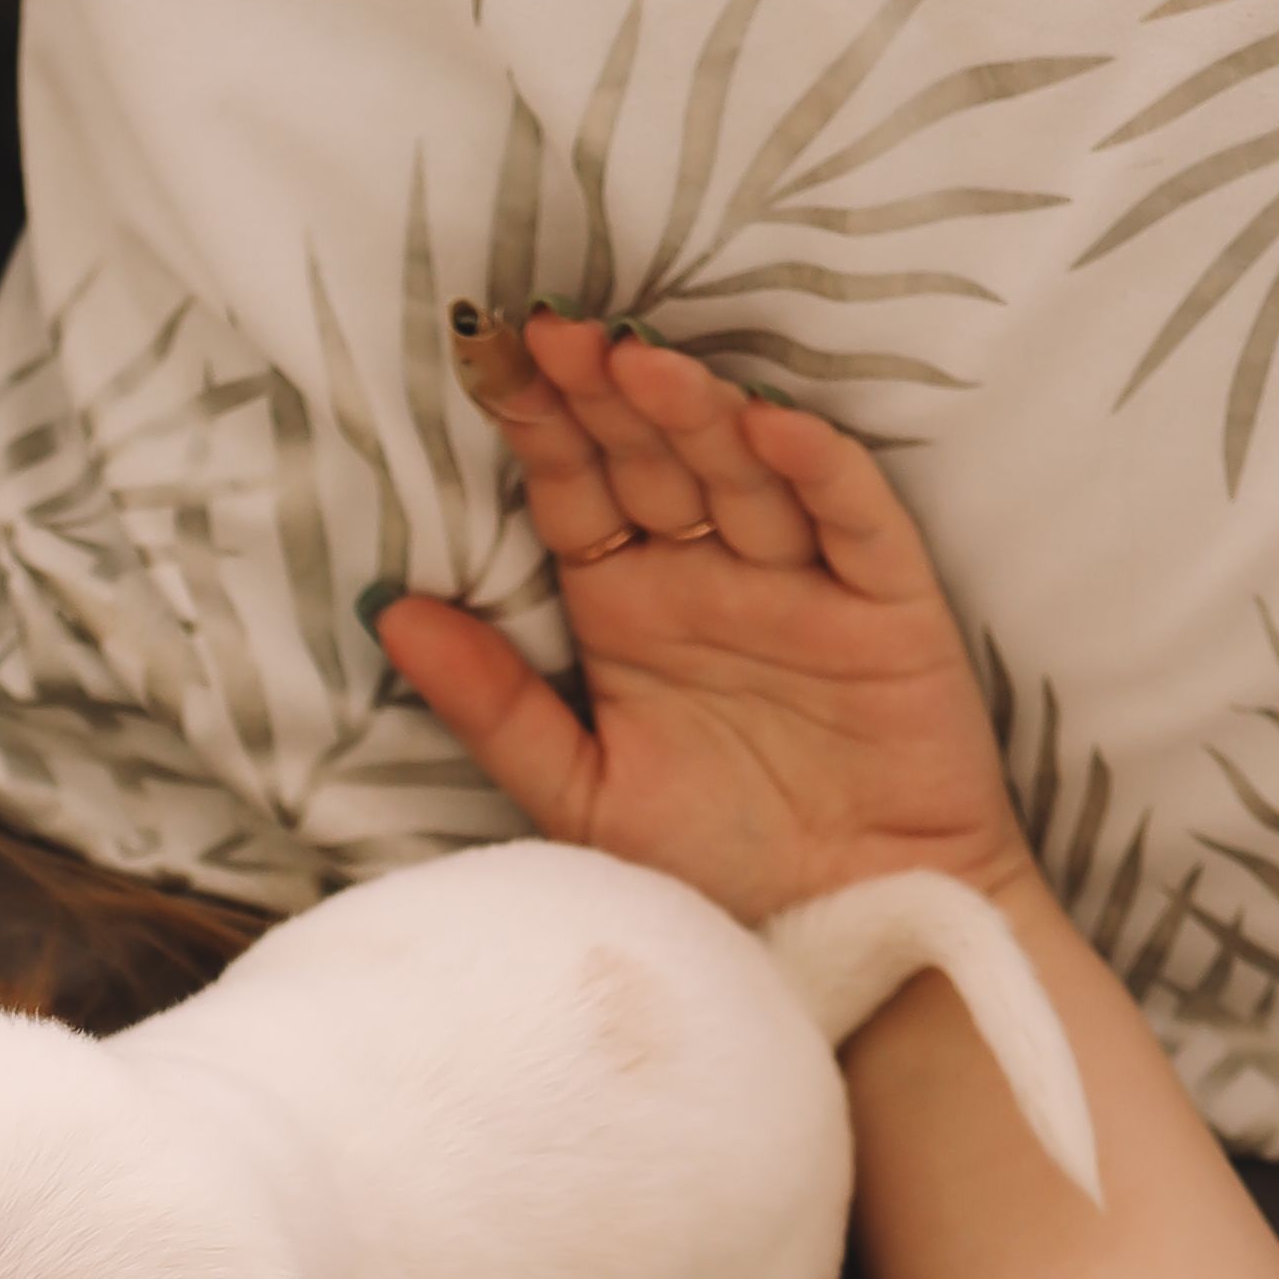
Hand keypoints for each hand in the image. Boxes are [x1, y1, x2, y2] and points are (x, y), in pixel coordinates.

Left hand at [371, 314, 1040, 925]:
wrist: (849, 944)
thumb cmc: (715, 874)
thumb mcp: (579, 795)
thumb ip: (495, 706)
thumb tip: (390, 613)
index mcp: (630, 612)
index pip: (576, 496)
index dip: (538, 431)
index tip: (483, 366)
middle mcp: (711, 581)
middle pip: (652, 462)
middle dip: (602, 398)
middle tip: (548, 333)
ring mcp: (801, 587)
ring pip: (743, 474)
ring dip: (693, 413)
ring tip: (632, 360)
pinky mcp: (888, 611)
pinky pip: (852, 524)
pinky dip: (817, 474)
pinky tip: (769, 428)